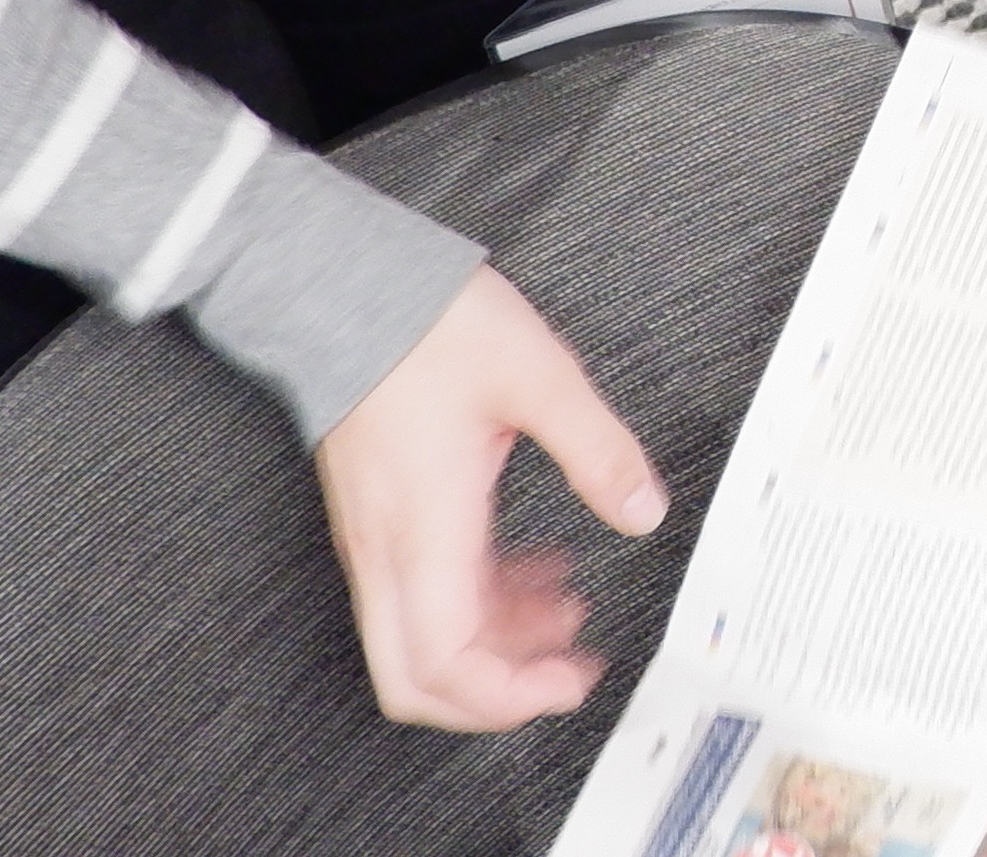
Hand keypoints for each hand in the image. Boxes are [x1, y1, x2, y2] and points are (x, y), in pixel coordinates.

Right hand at [307, 267, 666, 731]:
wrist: (342, 288)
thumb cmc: (428, 326)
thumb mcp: (538, 376)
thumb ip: (598, 449)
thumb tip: (644, 510)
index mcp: (423, 530)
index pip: (444, 665)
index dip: (507, 698)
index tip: (572, 682)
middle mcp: (389, 549)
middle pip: (415, 678)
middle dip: (494, 696)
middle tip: (569, 673)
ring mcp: (378, 537)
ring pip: (421, 638)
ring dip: (497, 643)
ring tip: (571, 612)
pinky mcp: (382, 517)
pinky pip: (423, 591)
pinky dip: (479, 600)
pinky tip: (533, 567)